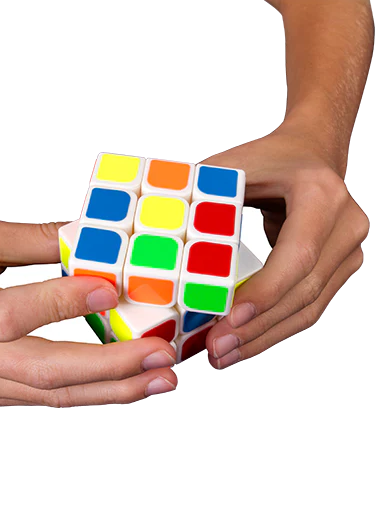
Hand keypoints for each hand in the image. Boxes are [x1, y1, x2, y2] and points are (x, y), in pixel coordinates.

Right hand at [0, 221, 176, 405]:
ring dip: (107, 390)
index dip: (64, 303)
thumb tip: (85, 236)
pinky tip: (117, 385)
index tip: (111, 289)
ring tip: (156, 380)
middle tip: (161, 357)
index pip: (11, 314)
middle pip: (40, 371)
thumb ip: (28, 238)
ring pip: (45, 396)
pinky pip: (36, 399)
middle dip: (109, 368)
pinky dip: (81, 393)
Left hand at [202, 120, 368, 367]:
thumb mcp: (236, 163)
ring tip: (225, 354)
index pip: (297, 255)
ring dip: (265, 335)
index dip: (265, 291)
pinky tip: (246, 341)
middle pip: (304, 291)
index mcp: (321, 196)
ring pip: (310, 307)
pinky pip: (309, 305)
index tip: (228, 320)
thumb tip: (161, 221)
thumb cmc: (269, 159)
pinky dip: (275, 326)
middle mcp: (345, 226)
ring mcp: (348, 250)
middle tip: (217, 349)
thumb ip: (204, 188)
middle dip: (258, 326)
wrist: (311, 154)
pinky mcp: (339, 268)